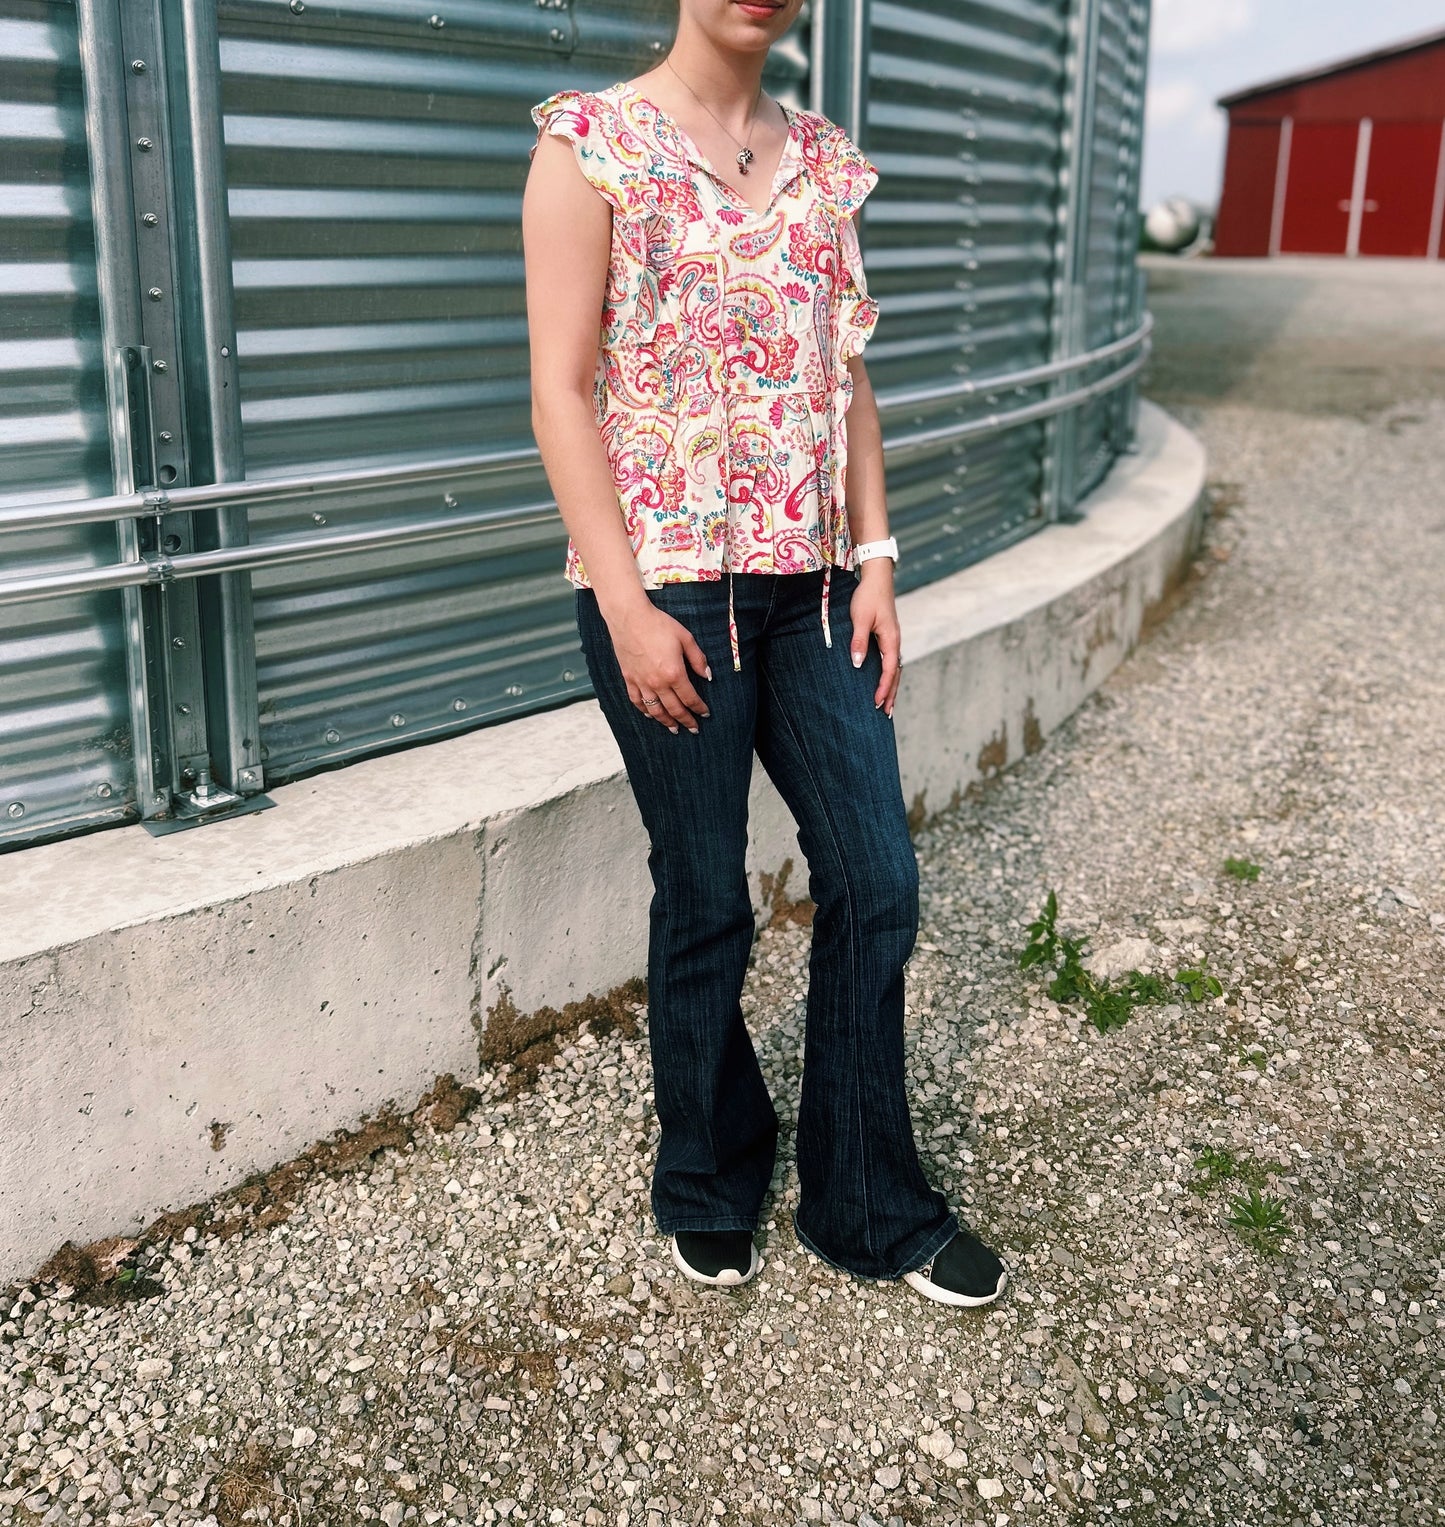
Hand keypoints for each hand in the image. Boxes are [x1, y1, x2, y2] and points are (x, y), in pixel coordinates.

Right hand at [605, 598, 711, 732]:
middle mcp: (658, 683)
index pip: (690, 698)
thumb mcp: (685, 638)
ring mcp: (641, 682)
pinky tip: (651, 716)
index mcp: (674, 673)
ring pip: (655, 710)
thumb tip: (707, 676)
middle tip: (694, 729)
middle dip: (686, 721)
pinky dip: (645, 711)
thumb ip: (698, 659)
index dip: (699, 708)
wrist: (629, 617)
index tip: (705, 714)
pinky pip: (637, 701)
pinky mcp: (629, 678)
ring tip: (674, 729)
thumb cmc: (658, 624)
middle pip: (674, 709)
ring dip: (666, 722)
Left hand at [849, 560, 901, 717]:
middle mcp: (895, 642)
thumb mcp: (860, 619)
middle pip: (895, 673)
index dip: (884, 687)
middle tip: (887, 714)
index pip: (889, 670)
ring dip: (891, 686)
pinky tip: (884, 681)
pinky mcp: (887, 636)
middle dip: (892, 694)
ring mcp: (892, 639)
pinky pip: (890, 661)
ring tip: (888, 704)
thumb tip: (858, 664)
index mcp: (891, 640)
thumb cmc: (868, 597)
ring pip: (894, 668)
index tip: (878, 702)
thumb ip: (859, 641)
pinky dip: (889, 675)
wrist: (877, 579)